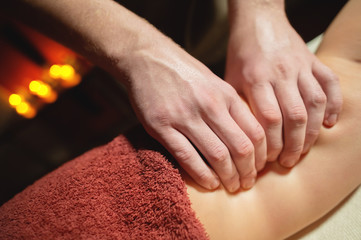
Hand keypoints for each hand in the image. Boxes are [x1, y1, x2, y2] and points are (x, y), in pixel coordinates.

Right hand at [123, 36, 265, 191]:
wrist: (147, 57)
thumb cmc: (183, 72)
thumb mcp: (213, 82)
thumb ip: (230, 106)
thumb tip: (247, 136)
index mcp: (225, 94)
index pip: (255, 132)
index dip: (260, 156)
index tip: (258, 168)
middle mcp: (209, 105)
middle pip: (240, 147)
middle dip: (247, 172)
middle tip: (246, 184)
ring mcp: (184, 115)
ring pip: (217, 155)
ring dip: (227, 177)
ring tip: (230, 187)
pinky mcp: (161, 125)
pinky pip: (187, 156)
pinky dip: (202, 175)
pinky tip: (208, 184)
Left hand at [225, 3, 342, 167]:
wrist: (258, 21)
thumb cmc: (241, 53)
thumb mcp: (230, 79)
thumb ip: (237, 106)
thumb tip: (242, 138)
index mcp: (257, 79)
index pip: (269, 119)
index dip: (272, 144)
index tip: (269, 159)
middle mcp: (281, 73)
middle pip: (294, 116)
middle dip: (293, 145)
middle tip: (288, 162)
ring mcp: (300, 66)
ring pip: (315, 104)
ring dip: (312, 132)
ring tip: (303, 149)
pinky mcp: (313, 60)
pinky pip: (330, 84)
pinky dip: (333, 105)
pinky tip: (329, 123)